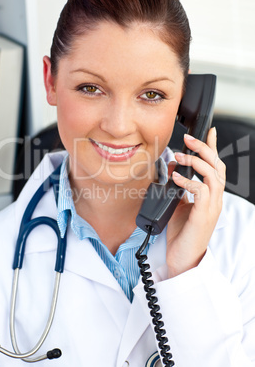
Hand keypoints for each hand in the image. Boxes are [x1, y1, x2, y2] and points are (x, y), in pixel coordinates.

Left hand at [166, 127, 225, 277]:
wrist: (182, 259)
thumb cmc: (181, 233)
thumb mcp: (178, 203)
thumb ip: (178, 186)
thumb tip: (172, 166)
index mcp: (210, 195)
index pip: (215, 167)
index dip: (213, 148)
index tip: (208, 131)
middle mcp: (215, 199)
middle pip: (217, 167)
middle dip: (204, 149)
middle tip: (188, 138)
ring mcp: (211, 208)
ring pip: (213, 176)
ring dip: (196, 163)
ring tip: (180, 156)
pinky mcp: (204, 216)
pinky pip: (201, 192)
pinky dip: (189, 181)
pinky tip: (176, 177)